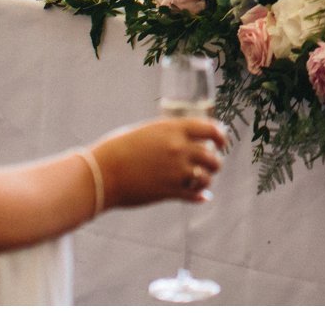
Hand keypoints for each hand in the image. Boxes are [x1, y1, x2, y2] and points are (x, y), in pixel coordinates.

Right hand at [89, 116, 227, 209]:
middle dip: (215, 162)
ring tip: (202, 180)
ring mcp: (176, 171)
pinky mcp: (169, 191)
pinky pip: (194, 194)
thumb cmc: (119, 148)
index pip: (211, 129)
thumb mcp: (147, 132)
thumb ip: (169, 135)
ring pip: (206, 177)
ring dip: (207, 179)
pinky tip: (201, 196)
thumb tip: (184, 139)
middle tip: (212, 164)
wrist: (102, 172)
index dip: (220, 136)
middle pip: (212, 156)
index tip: (221, 142)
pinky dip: (200, 196)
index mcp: (174, 129)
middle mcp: (179, 148)